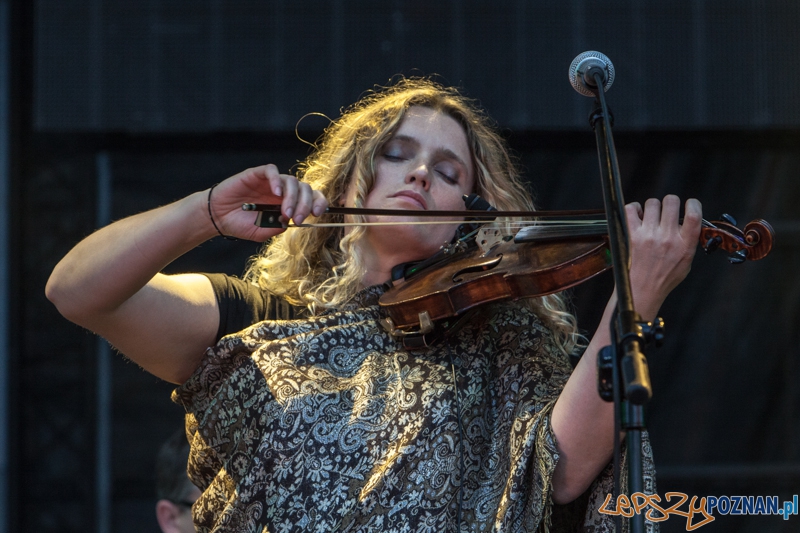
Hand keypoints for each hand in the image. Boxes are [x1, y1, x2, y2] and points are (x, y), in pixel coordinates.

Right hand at [207, 165, 327, 240]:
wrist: (218, 217)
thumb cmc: (241, 224)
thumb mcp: (262, 232)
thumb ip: (277, 227)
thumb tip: (290, 221)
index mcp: (289, 204)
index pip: (311, 198)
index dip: (318, 203)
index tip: (317, 214)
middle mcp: (283, 192)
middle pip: (305, 189)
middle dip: (305, 204)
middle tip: (298, 219)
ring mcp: (271, 182)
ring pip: (291, 181)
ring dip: (292, 197)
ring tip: (285, 212)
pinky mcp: (257, 174)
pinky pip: (271, 171)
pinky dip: (276, 180)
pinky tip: (275, 193)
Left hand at [625, 195, 701, 318]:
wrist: (642, 290)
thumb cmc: (664, 278)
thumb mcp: (686, 262)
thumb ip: (689, 241)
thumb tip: (690, 222)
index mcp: (684, 245)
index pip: (694, 215)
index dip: (693, 204)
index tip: (689, 204)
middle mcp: (667, 238)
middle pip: (671, 201)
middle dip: (671, 203)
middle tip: (667, 211)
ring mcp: (648, 236)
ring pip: (652, 203)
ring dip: (653, 207)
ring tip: (651, 217)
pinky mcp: (632, 235)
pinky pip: (631, 209)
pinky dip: (634, 208)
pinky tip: (638, 216)